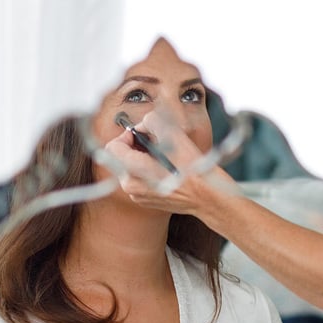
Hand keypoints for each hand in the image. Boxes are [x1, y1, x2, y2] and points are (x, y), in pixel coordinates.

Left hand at [105, 111, 239, 216]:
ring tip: (164, 155)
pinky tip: (165, 168)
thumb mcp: (177, 139)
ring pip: (129, 165)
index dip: (128, 135)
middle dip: (137, 144)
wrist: (209, 199)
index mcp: (134, 173)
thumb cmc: (196, 173)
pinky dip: (148, 168)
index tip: (144, 134)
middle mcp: (131, 186)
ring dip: (143, 155)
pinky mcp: (144, 199)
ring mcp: (137, 195)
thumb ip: (154, 123)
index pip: (113, 146)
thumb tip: (145, 123)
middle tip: (157, 142)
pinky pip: (138, 177)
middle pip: (121, 155)